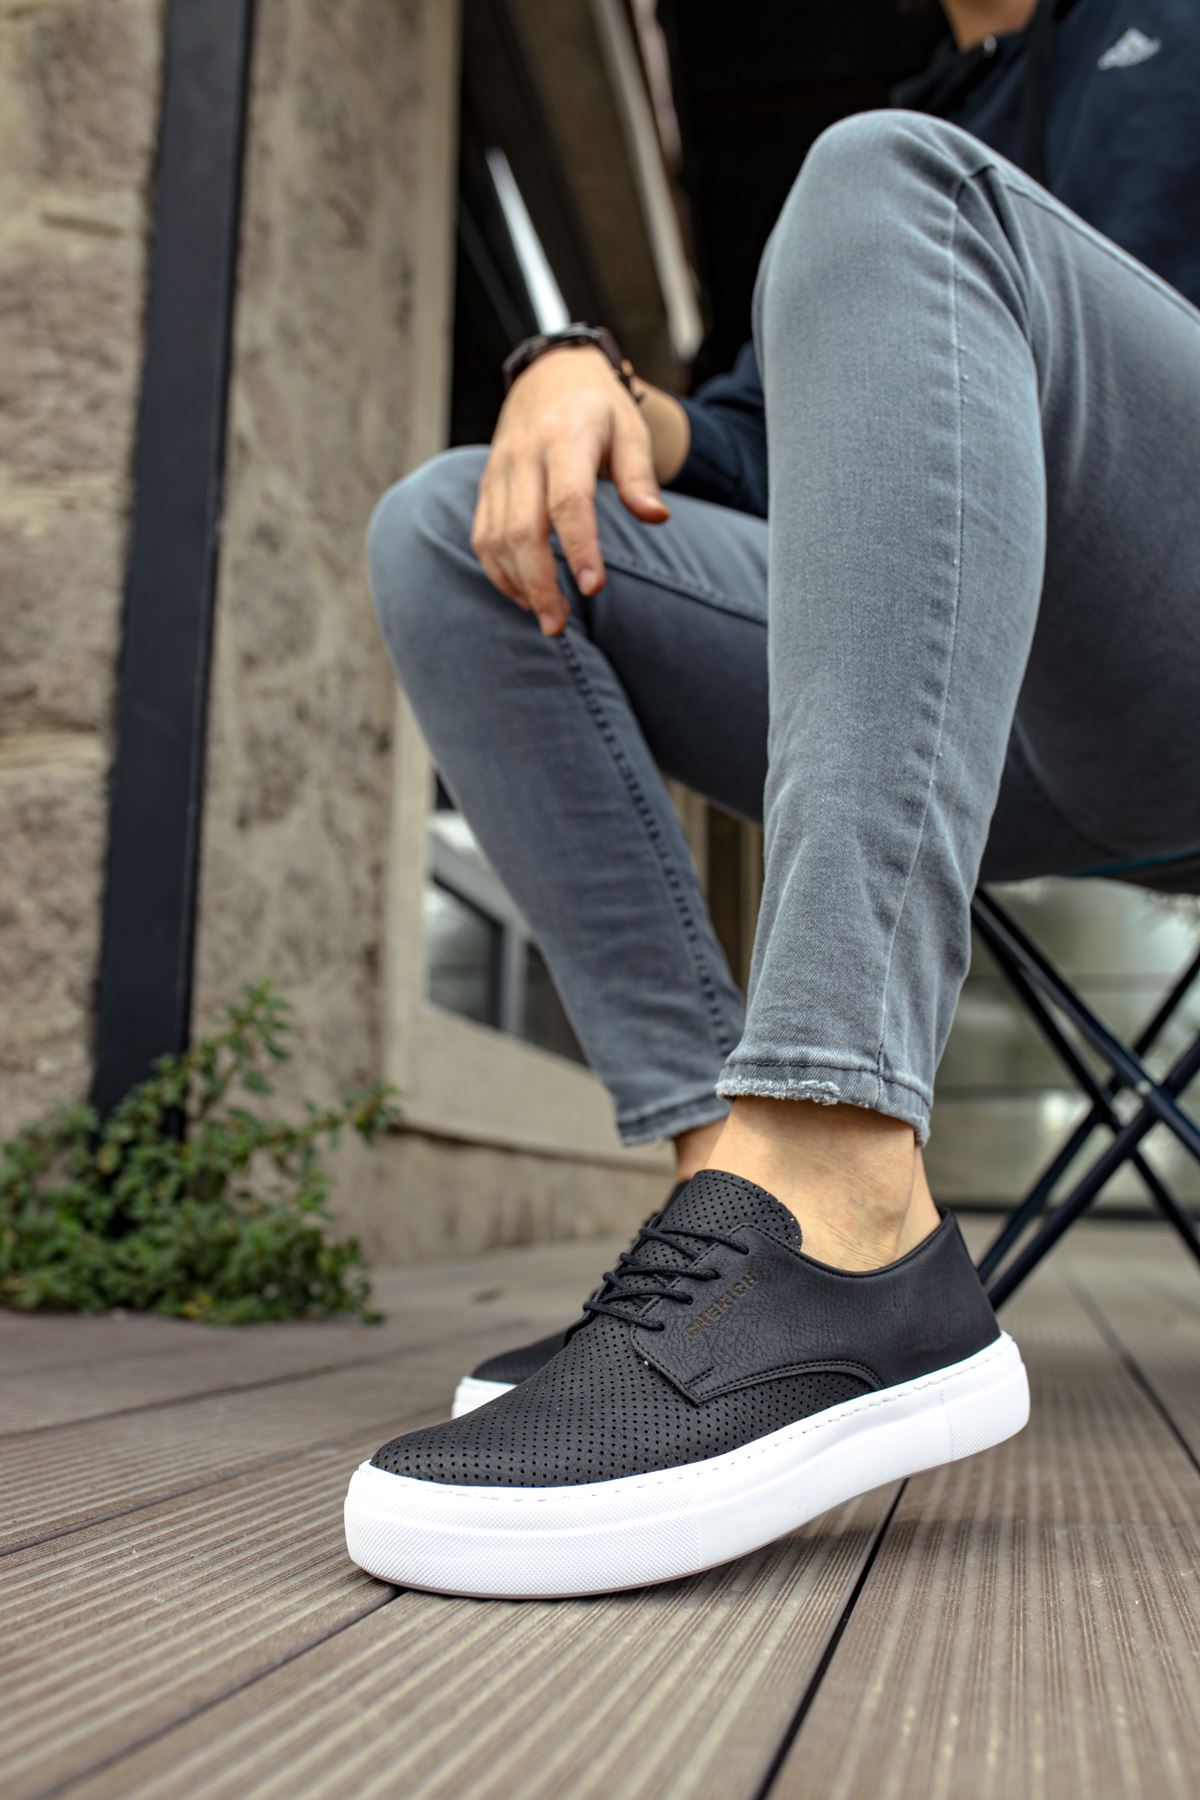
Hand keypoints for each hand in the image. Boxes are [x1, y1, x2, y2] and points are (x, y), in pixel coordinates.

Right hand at [470, 345, 670, 635]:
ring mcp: (499, 472)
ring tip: (546, 618)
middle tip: (560, 626)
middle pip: (523, 530)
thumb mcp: (630, 428)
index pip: (568, 500)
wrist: (548, 375)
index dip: (580, 547)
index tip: (593, 588)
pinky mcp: (486, 487)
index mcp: (564, 438)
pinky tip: (525, 595)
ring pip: (495, 539)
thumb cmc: (599, 409)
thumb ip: (640, 475)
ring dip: (517, 585)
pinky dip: (500, 572)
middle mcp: (524, 455)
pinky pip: (482, 537)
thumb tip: (656, 517)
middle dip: (540, 583)